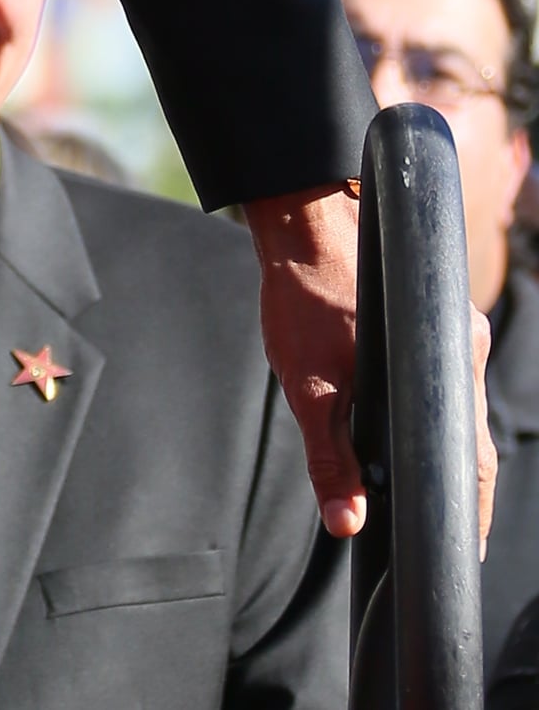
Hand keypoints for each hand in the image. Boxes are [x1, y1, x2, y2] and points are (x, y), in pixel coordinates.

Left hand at [244, 183, 498, 550]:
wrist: (301, 225)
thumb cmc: (303, 300)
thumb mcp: (309, 387)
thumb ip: (330, 458)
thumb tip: (348, 524)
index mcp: (440, 367)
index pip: (472, 461)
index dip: (468, 509)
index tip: (461, 548)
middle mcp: (460, 349)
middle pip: (470, 439)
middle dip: (454, 485)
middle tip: (432, 528)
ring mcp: (451, 332)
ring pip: (455, 409)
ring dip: (437, 445)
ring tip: (415, 489)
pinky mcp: (435, 320)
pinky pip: (442, 380)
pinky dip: (426, 409)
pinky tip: (402, 429)